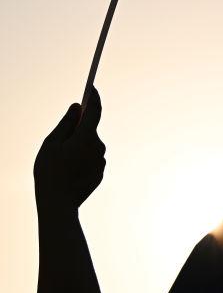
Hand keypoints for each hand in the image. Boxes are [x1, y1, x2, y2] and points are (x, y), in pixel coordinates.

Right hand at [34, 88, 105, 215]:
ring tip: (60, 159)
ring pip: (90, 146)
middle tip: (63, 134)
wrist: (58, 205)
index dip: (94, 97)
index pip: (95, 110)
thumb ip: (66, 123)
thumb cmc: (50, 172)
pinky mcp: (100, 172)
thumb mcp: (51, 144)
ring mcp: (101, 161)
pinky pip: (91, 160)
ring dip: (79, 146)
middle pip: (90, 130)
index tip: (92, 87)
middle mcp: (99, 146)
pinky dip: (81, 159)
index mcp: (87, 136)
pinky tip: (68, 169)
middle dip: (79, 128)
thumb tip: (78, 107)